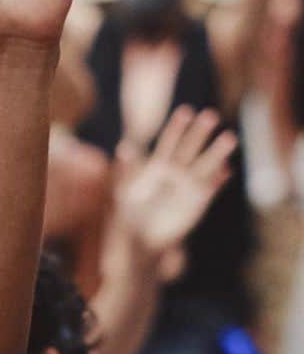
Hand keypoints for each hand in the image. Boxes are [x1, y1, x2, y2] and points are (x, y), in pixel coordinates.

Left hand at [114, 106, 236, 260]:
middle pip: (190, 147)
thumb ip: (128, 169)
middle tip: (210, 115)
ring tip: (229, 137)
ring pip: (205, 164)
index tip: (186, 111)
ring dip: (217, 152)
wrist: (141, 242)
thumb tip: (124, 146)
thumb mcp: (126, 192)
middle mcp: (176, 172)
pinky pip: (210, 187)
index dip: (177, 127)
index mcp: (157, 166)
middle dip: (199, 132)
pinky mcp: (198, 202)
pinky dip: (218, 179)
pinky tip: (225, 170)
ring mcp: (188, 185)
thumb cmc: (129, 216)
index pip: (169, 141)